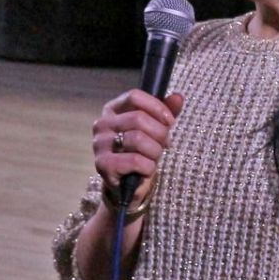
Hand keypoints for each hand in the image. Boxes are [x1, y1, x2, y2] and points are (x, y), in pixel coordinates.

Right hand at [91, 89, 178, 205]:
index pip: (134, 96)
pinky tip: (146, 169)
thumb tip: (178, 97)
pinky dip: (148, 167)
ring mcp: (100, 145)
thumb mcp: (156, 128)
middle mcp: (102, 124)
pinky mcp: (103, 165)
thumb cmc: (142, 151)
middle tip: (164, 144)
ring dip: (154, 151)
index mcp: (112, 110)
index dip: (157, 107)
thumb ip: (166, 111)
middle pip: (138, 118)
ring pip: (138, 139)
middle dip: (160, 133)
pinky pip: (135, 161)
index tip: (170, 121)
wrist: (129, 183)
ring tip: (154, 157)